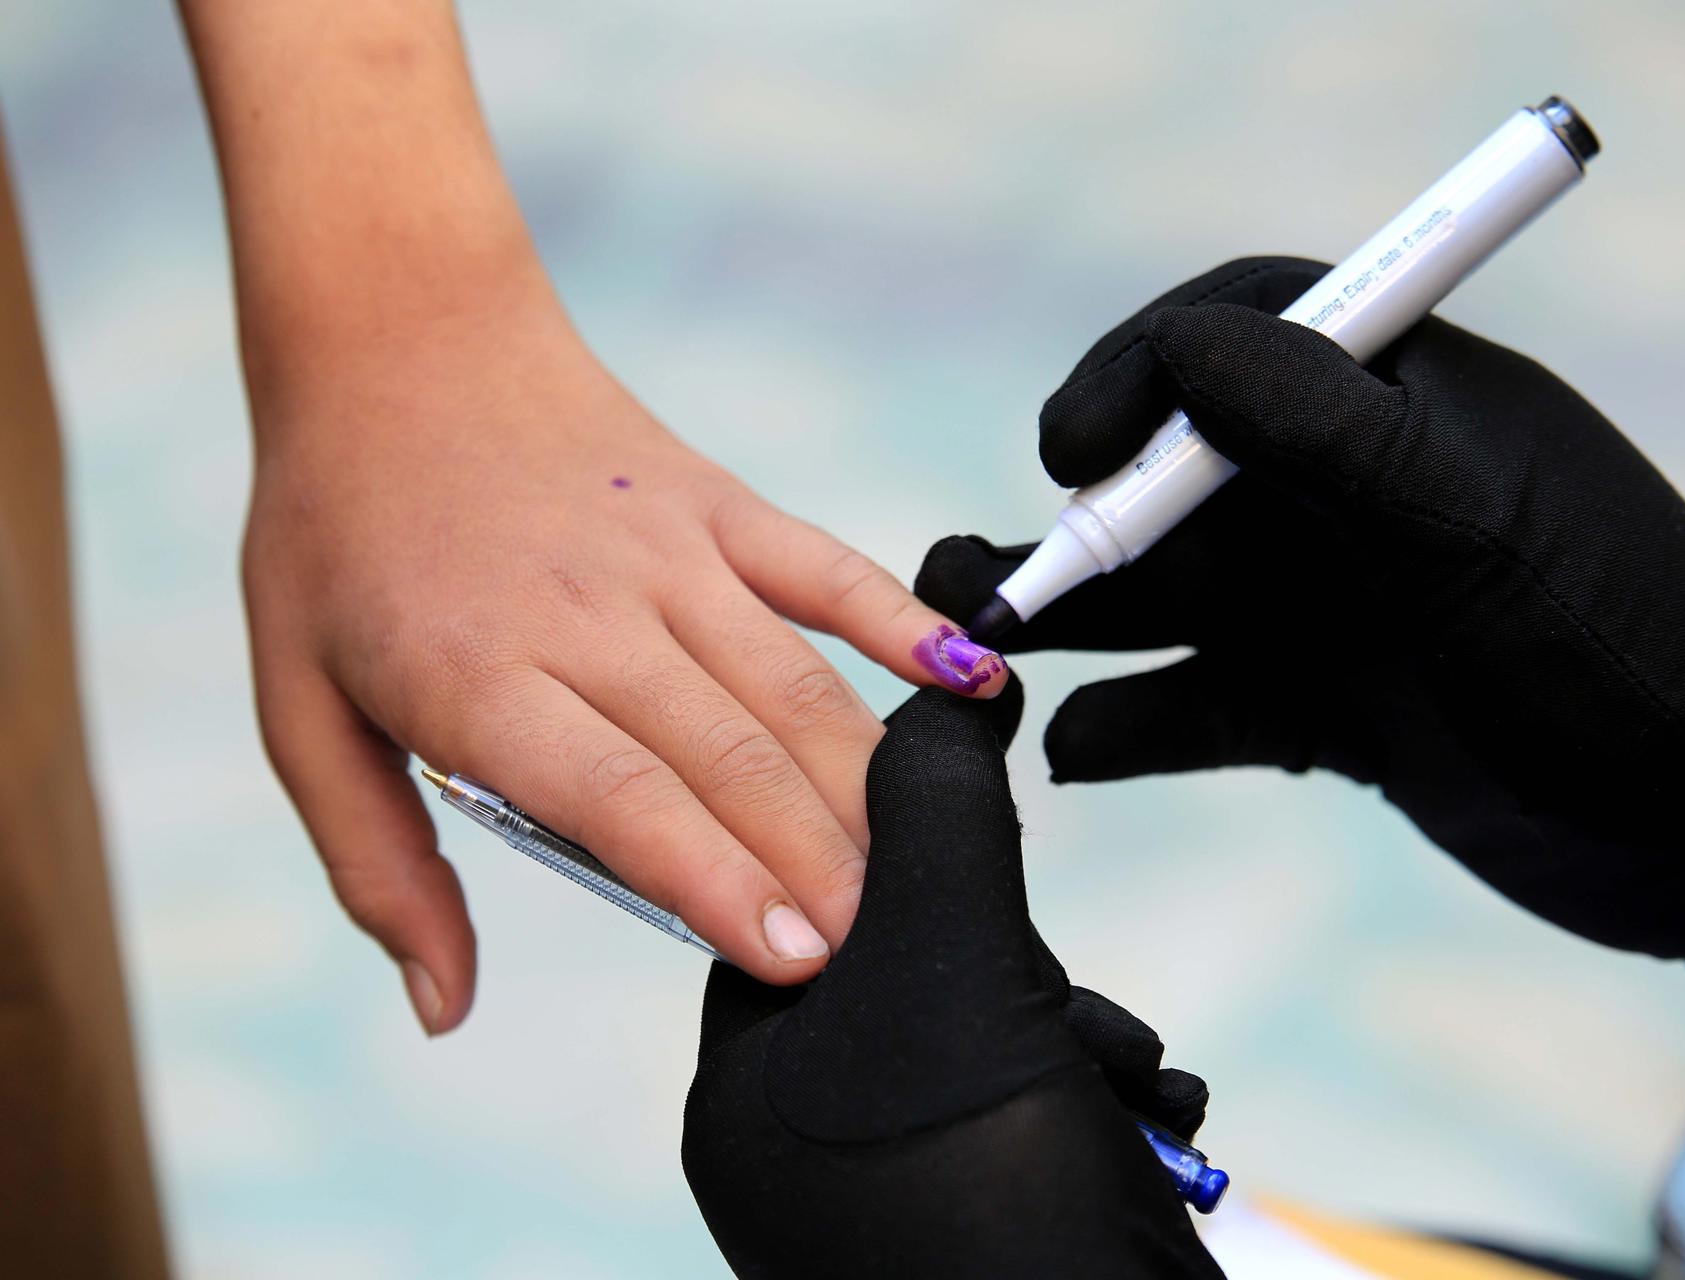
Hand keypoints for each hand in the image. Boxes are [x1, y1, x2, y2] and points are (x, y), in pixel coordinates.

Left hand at [243, 285, 1002, 1030]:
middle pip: (730, 755)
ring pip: (793, 683)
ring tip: (922, 873)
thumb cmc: (339, 539)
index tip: (792, 963)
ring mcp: (667, 550)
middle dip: (815, 866)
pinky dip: (906, 623)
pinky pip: (827, 569)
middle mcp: (590, 614)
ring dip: (863, 785)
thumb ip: (377, 866)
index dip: (716, 883)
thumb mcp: (299, 710)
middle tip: (878, 956)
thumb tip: (443, 1007)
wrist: (396, 339)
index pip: (624, 797)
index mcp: (481, 675)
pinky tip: (977, 682)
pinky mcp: (718, 503)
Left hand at [682, 685, 1223, 1279]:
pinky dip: (1100, 1104)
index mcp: (751, 1094)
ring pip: (989, 1044)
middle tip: (1067, 1023)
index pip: (805, 908)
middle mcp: (805, 1151)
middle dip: (1021, 978)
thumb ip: (936, 822)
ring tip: (1120, 1082)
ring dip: (1079, 1040)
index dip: (906, 866)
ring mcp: (892, 1203)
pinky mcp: (980, 1231)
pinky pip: (1033, 1118)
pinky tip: (1145, 1122)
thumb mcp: (961, 981)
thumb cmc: (1001, 1206)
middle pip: (910, 973)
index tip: (992, 866)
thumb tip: (937, 687)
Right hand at [918, 257, 1684, 980]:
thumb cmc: (1620, 645)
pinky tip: (1073, 755)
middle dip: (1068, 522)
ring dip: (1069, 619)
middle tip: (975, 582)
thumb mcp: (1473, 523)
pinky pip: (1198, 707)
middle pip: (1165, 477)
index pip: (1229, 338)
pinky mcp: (1329, 714)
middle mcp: (1344, 496)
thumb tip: (1180, 348)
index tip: (1075, 455)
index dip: (1132, 378)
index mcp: (1391, 405)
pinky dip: (1130, 727)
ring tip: (979, 659)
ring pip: (1164, 596)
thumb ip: (1328, 433)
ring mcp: (1331, 605)